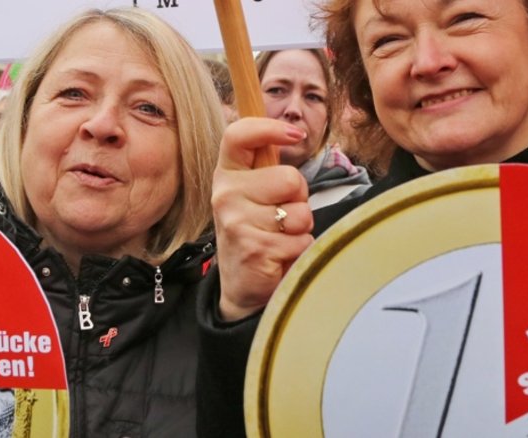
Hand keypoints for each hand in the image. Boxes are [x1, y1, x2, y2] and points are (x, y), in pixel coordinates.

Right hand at [212, 118, 314, 320]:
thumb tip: (292, 128)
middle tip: (281, 216)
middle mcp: (226, 194)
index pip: (239, 135)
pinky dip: (300, 251)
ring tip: (280, 237)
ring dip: (301, 228)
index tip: (294, 133)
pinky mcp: (256, 248)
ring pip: (300, 212)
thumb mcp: (252, 193)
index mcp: (227, 174)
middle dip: (299, 199)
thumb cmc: (255, 231)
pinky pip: (302, 240)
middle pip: (290, 178)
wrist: (241, 284)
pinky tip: (280, 257)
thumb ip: (266, 166)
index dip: (269, 128)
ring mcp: (238, 222)